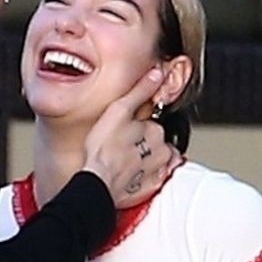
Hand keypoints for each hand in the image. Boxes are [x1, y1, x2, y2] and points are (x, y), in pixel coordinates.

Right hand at [80, 67, 176, 206]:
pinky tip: (129, 173)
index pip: (153, 124)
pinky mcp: (152, 187)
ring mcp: (159, 171)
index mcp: (157, 131)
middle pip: (157, 142)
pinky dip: (144, 176)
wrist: (97, 183)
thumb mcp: (119, 110)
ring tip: (125, 160)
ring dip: (147, 159)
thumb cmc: (103, 149)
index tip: (125, 131)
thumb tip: (158, 73)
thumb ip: (141, 91)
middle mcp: (163, 152)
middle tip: (122, 145)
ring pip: (158, 160)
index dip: (138, 126)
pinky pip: (153, 178)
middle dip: (144, 142)